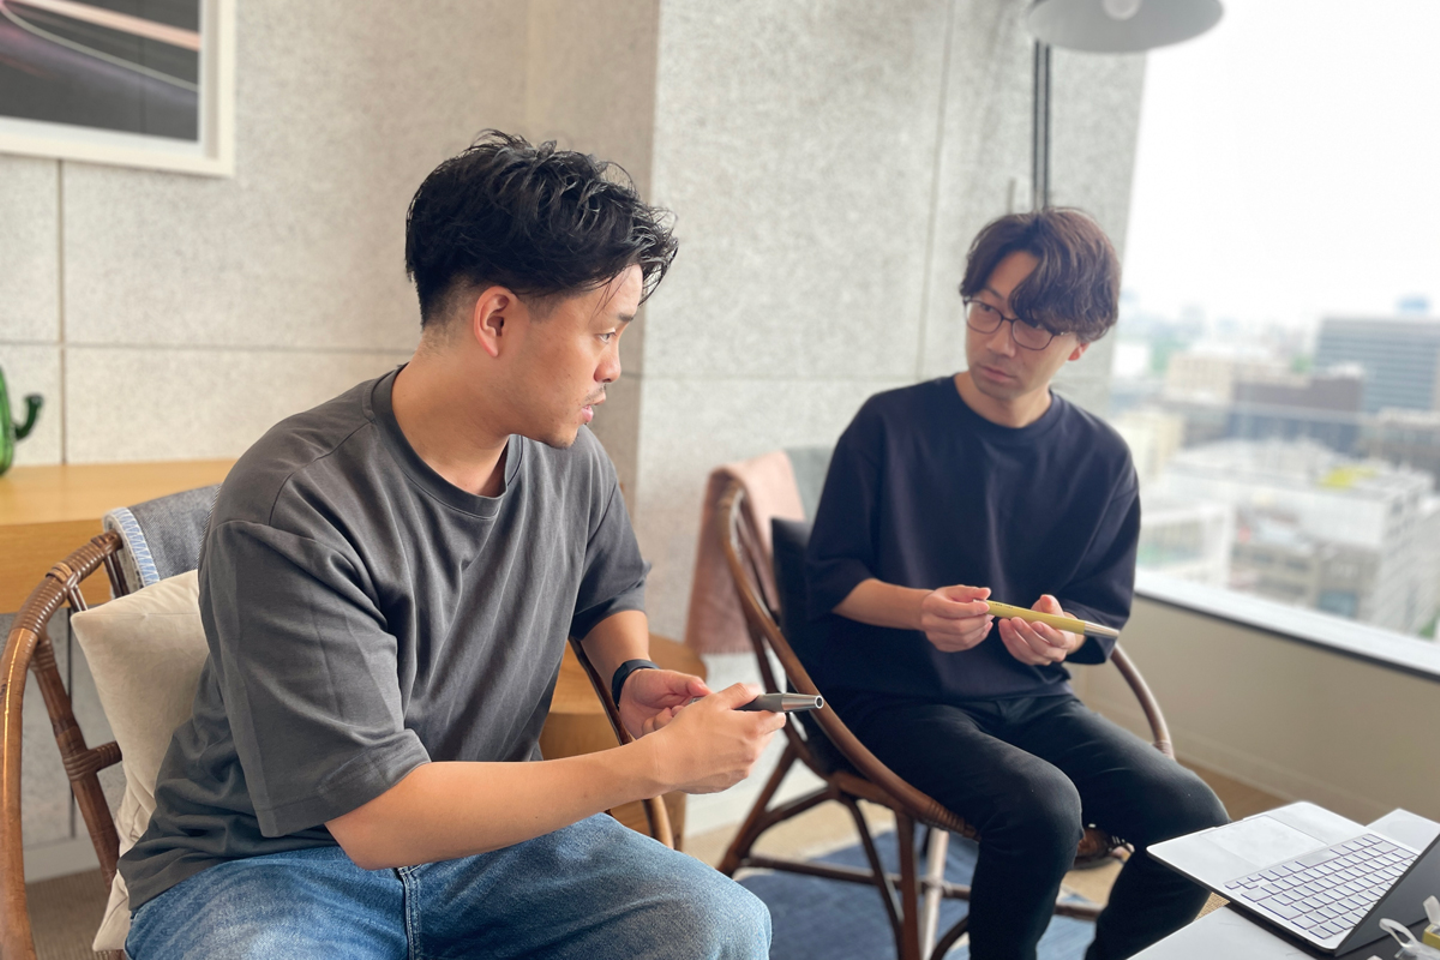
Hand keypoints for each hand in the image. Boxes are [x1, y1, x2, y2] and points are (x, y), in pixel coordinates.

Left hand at [618, 668, 709, 740]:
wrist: (627, 691)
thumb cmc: (652, 681)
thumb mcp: (671, 678)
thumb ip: (689, 683)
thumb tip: (706, 690)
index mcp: (695, 709)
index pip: (706, 720)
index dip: (692, 717)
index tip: (677, 708)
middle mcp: (686, 725)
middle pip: (689, 736)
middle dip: (673, 723)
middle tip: (666, 710)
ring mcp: (671, 735)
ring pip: (672, 744)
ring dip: (660, 727)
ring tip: (655, 715)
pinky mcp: (657, 744)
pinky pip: (656, 749)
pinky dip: (649, 734)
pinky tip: (647, 722)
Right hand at [647, 683, 785, 793]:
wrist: (666, 762)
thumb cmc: (687, 730)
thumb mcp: (713, 701)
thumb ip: (740, 692)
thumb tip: (756, 689)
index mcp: (752, 729)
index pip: (778, 717)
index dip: (770, 709)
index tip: (759, 706)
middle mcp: (753, 753)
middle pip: (767, 735)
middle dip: (755, 724)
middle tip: (732, 718)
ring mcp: (742, 770)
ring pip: (752, 751)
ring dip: (742, 742)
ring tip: (717, 735)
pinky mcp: (730, 782)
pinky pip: (738, 766)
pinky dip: (730, 758)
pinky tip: (710, 751)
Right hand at [919, 584, 993, 651]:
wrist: (930, 612)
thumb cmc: (945, 599)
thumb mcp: (956, 591)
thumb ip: (971, 591)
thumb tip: (986, 592)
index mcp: (930, 605)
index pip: (952, 610)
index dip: (971, 609)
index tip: (987, 606)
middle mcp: (929, 622)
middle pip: (958, 627)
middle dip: (979, 621)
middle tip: (990, 614)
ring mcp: (934, 637)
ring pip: (963, 638)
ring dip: (980, 630)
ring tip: (987, 621)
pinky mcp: (941, 646)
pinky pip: (964, 645)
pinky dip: (977, 637)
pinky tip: (981, 628)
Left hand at [996, 594, 1079, 665]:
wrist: (1045, 626)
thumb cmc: (1051, 617)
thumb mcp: (1052, 608)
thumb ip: (1050, 604)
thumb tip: (1046, 598)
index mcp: (1067, 641)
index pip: (1059, 640)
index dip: (1047, 632)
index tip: (1035, 622)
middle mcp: (1056, 654)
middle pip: (1042, 648)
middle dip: (1027, 634)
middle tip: (1015, 619)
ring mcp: (1042, 659)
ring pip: (1027, 653)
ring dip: (1014, 637)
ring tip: (1004, 622)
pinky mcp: (1028, 660)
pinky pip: (1017, 653)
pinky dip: (1008, 641)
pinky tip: (1003, 628)